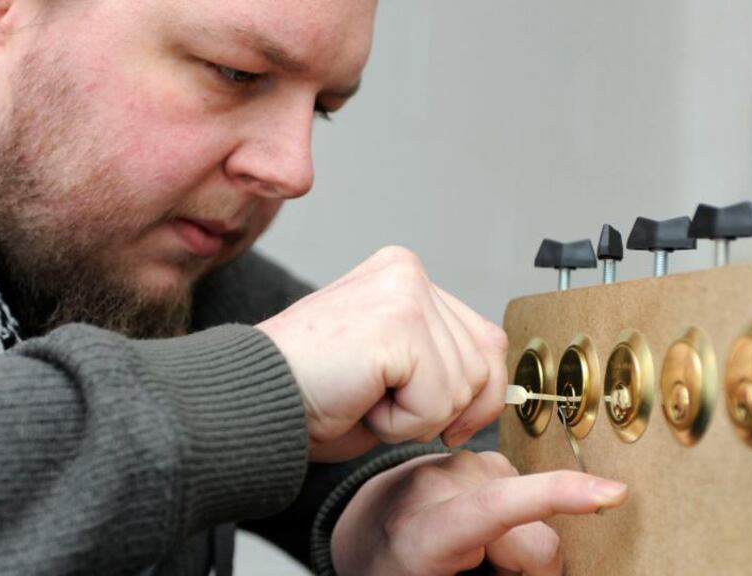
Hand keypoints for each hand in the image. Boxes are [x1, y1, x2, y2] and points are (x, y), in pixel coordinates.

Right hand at [257, 246, 506, 461]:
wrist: (252, 400)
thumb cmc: (312, 394)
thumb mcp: (394, 372)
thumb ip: (441, 361)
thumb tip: (499, 388)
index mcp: (403, 277)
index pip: (484, 340)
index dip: (471, 395)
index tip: (434, 419)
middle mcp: (407, 272)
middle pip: (485, 363)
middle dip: (444, 409)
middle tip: (380, 404)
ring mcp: (404, 291)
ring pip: (464, 386)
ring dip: (416, 417)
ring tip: (362, 396)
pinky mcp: (398, 321)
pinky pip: (436, 401)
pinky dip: (400, 424)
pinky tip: (358, 400)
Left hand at [331, 451, 628, 574]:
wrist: (365, 533)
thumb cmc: (395, 572)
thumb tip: (540, 564)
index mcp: (422, 532)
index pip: (495, 509)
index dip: (556, 497)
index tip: (610, 493)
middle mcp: (442, 486)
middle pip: (538, 541)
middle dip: (531, 575)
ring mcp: (460, 465)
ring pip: (538, 518)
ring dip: (521, 546)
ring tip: (474, 556)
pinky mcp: (479, 458)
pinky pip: (527, 496)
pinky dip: (517, 522)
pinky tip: (483, 530)